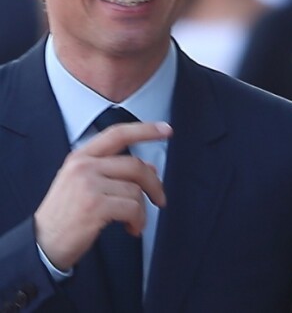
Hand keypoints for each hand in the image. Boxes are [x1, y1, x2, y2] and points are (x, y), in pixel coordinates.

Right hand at [34, 121, 171, 270]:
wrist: (40, 246)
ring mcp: (88, 185)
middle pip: (135, 165)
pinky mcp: (95, 205)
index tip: (166, 129)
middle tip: (160, 199)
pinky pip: (133, 208)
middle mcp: (84, 166)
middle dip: (154, 184)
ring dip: (142, 210)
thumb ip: (114, 171)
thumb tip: (150, 168)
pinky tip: (131, 228)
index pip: (118, 134)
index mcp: (81, 157)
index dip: (145, 130)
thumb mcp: (84, 184)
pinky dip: (138, 220)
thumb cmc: (65, 215)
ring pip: (136, 190)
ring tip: (133, 222)